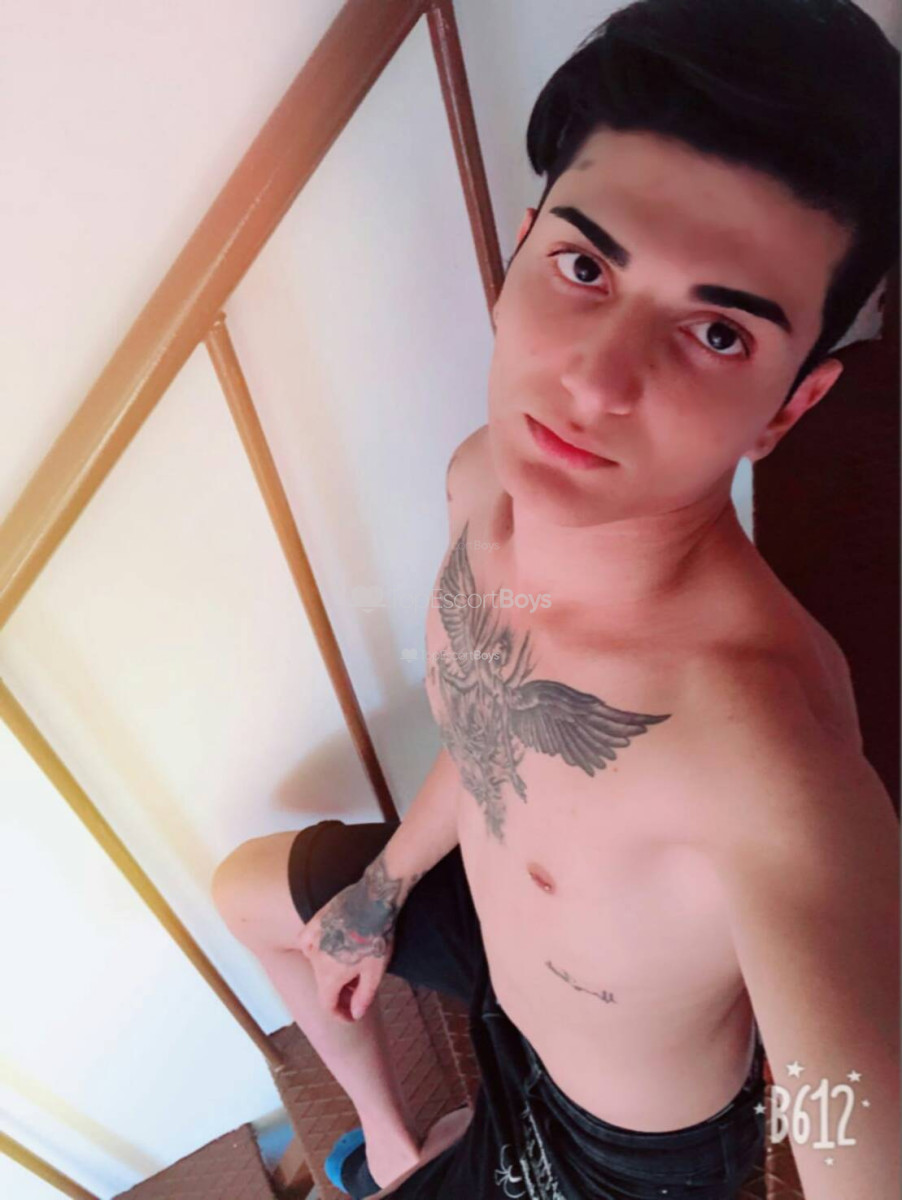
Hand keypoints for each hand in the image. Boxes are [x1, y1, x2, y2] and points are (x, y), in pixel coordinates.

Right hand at [298, 862, 401, 1022]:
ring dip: (330, 972)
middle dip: (339, 993)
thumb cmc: (376, 938)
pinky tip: (326, 946)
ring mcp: (313, 940)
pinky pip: (307, 940)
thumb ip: (363, 996)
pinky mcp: (315, 922)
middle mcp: (315, 961)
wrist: (373, 902)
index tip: (350, 1015)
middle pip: (323, 985)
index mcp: (329, 977)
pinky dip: (313, 948)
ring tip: (350, 968)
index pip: (327, 1005)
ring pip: (316, 964)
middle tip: (357, 990)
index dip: (340, 1014)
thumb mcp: (375, 973)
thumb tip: (354, 1014)